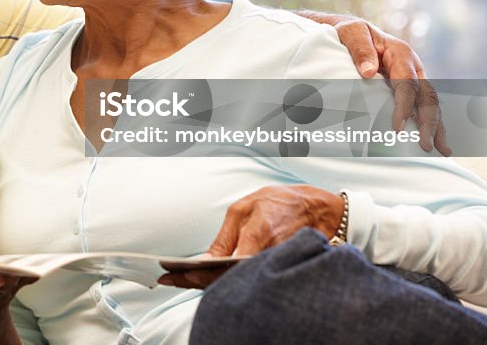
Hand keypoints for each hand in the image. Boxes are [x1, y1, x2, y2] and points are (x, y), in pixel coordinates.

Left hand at [157, 185, 341, 289]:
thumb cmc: (279, 203)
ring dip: (207, 282)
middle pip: (227, 277)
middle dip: (196, 281)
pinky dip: (223, 279)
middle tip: (170, 279)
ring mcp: (271, 263)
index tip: (179, 273)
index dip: (200, 272)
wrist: (316, 208)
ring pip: (235, 280)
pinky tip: (204, 278)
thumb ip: (227, 235)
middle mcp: (264, 253)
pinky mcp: (275, 267)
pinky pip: (246, 277)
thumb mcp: (246, 208)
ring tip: (179, 279)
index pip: (223, 262)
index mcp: (256, 234)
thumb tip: (206, 258)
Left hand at [300, 11, 449, 154]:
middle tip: (425, 146)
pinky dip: (429, 124)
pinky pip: (422, 107)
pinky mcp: (409, 89)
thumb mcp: (352, 33)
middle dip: (429, 123)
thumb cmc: (351, 33)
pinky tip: (433, 142)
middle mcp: (413, 68)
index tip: (398, 127)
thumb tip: (367, 72)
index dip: (405, 106)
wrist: (354, 33)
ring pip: (430, 104)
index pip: (408, 84)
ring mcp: (414, 79)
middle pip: (427, 97)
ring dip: (436, 127)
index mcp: (401, 54)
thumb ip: (360, 49)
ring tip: (440, 151)